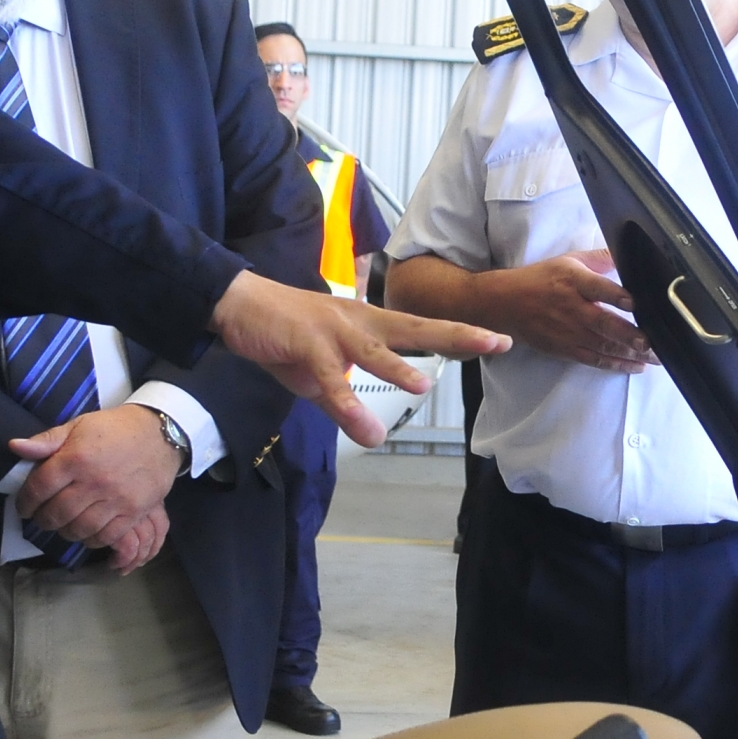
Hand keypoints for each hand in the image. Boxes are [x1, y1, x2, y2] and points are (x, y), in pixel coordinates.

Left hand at [10, 405, 178, 563]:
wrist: (160, 433)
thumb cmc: (115, 429)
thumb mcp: (78, 426)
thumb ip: (46, 440)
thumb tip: (15, 447)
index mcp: (76, 457)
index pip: (39, 487)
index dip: (26, 501)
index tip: (24, 507)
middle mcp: (94, 481)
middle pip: (56, 513)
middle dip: (43, 520)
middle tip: (42, 518)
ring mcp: (115, 499)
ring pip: (79, 529)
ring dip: (65, 531)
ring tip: (63, 525)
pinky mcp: (134, 512)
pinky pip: (106, 536)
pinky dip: (91, 539)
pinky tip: (86, 531)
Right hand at [212, 270, 510, 445]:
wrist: (238, 305)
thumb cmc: (286, 334)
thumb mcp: (321, 373)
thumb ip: (346, 402)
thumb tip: (370, 433)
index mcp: (369, 324)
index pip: (422, 328)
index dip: (460, 334)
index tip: (499, 339)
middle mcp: (360, 321)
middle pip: (416, 327)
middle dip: (458, 334)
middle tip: (499, 341)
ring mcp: (334, 330)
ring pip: (374, 349)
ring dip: (399, 367)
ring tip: (426, 386)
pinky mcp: (305, 344)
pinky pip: (328, 377)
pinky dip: (345, 402)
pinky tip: (362, 426)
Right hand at [490, 249, 654, 372]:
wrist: (506, 303)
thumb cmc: (541, 279)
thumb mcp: (569, 260)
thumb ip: (600, 258)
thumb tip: (627, 253)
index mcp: (574, 281)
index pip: (598, 288)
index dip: (617, 296)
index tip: (635, 303)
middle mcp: (572, 307)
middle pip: (604, 323)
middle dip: (630, 335)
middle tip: (652, 343)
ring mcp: (569, 331)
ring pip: (602, 346)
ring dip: (630, 354)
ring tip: (653, 358)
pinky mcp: (565, 349)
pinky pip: (594, 359)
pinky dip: (615, 364)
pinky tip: (635, 366)